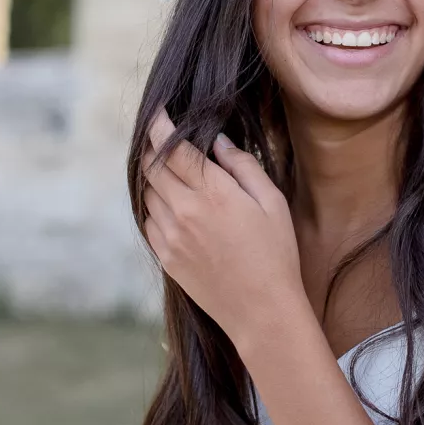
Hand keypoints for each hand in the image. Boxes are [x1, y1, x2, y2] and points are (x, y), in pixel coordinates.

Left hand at [141, 108, 305, 345]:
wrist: (262, 311)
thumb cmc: (276, 254)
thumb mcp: (272, 203)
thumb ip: (243, 167)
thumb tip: (218, 143)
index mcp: (213, 193)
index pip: (173, 148)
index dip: (160, 126)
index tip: (157, 113)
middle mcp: (185, 211)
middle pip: (151, 168)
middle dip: (151, 148)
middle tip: (159, 138)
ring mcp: (171, 236)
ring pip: (147, 194)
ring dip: (153, 178)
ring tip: (169, 173)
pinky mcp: (166, 257)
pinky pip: (149, 222)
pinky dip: (155, 208)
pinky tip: (173, 208)